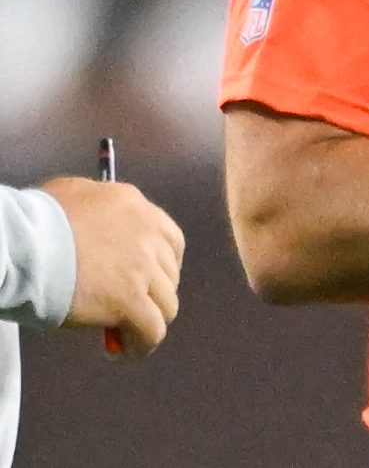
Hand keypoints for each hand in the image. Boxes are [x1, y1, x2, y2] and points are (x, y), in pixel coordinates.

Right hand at [39, 177, 183, 359]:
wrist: (20, 244)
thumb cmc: (32, 222)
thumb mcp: (73, 196)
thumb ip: (97, 213)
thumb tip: (95, 231)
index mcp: (133, 206)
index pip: (170, 240)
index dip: (160, 266)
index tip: (145, 281)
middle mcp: (146, 235)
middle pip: (169, 274)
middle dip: (152, 293)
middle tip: (127, 307)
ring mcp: (141, 268)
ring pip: (166, 304)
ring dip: (148, 320)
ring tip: (122, 332)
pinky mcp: (128, 301)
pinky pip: (151, 332)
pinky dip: (140, 345)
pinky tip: (121, 351)